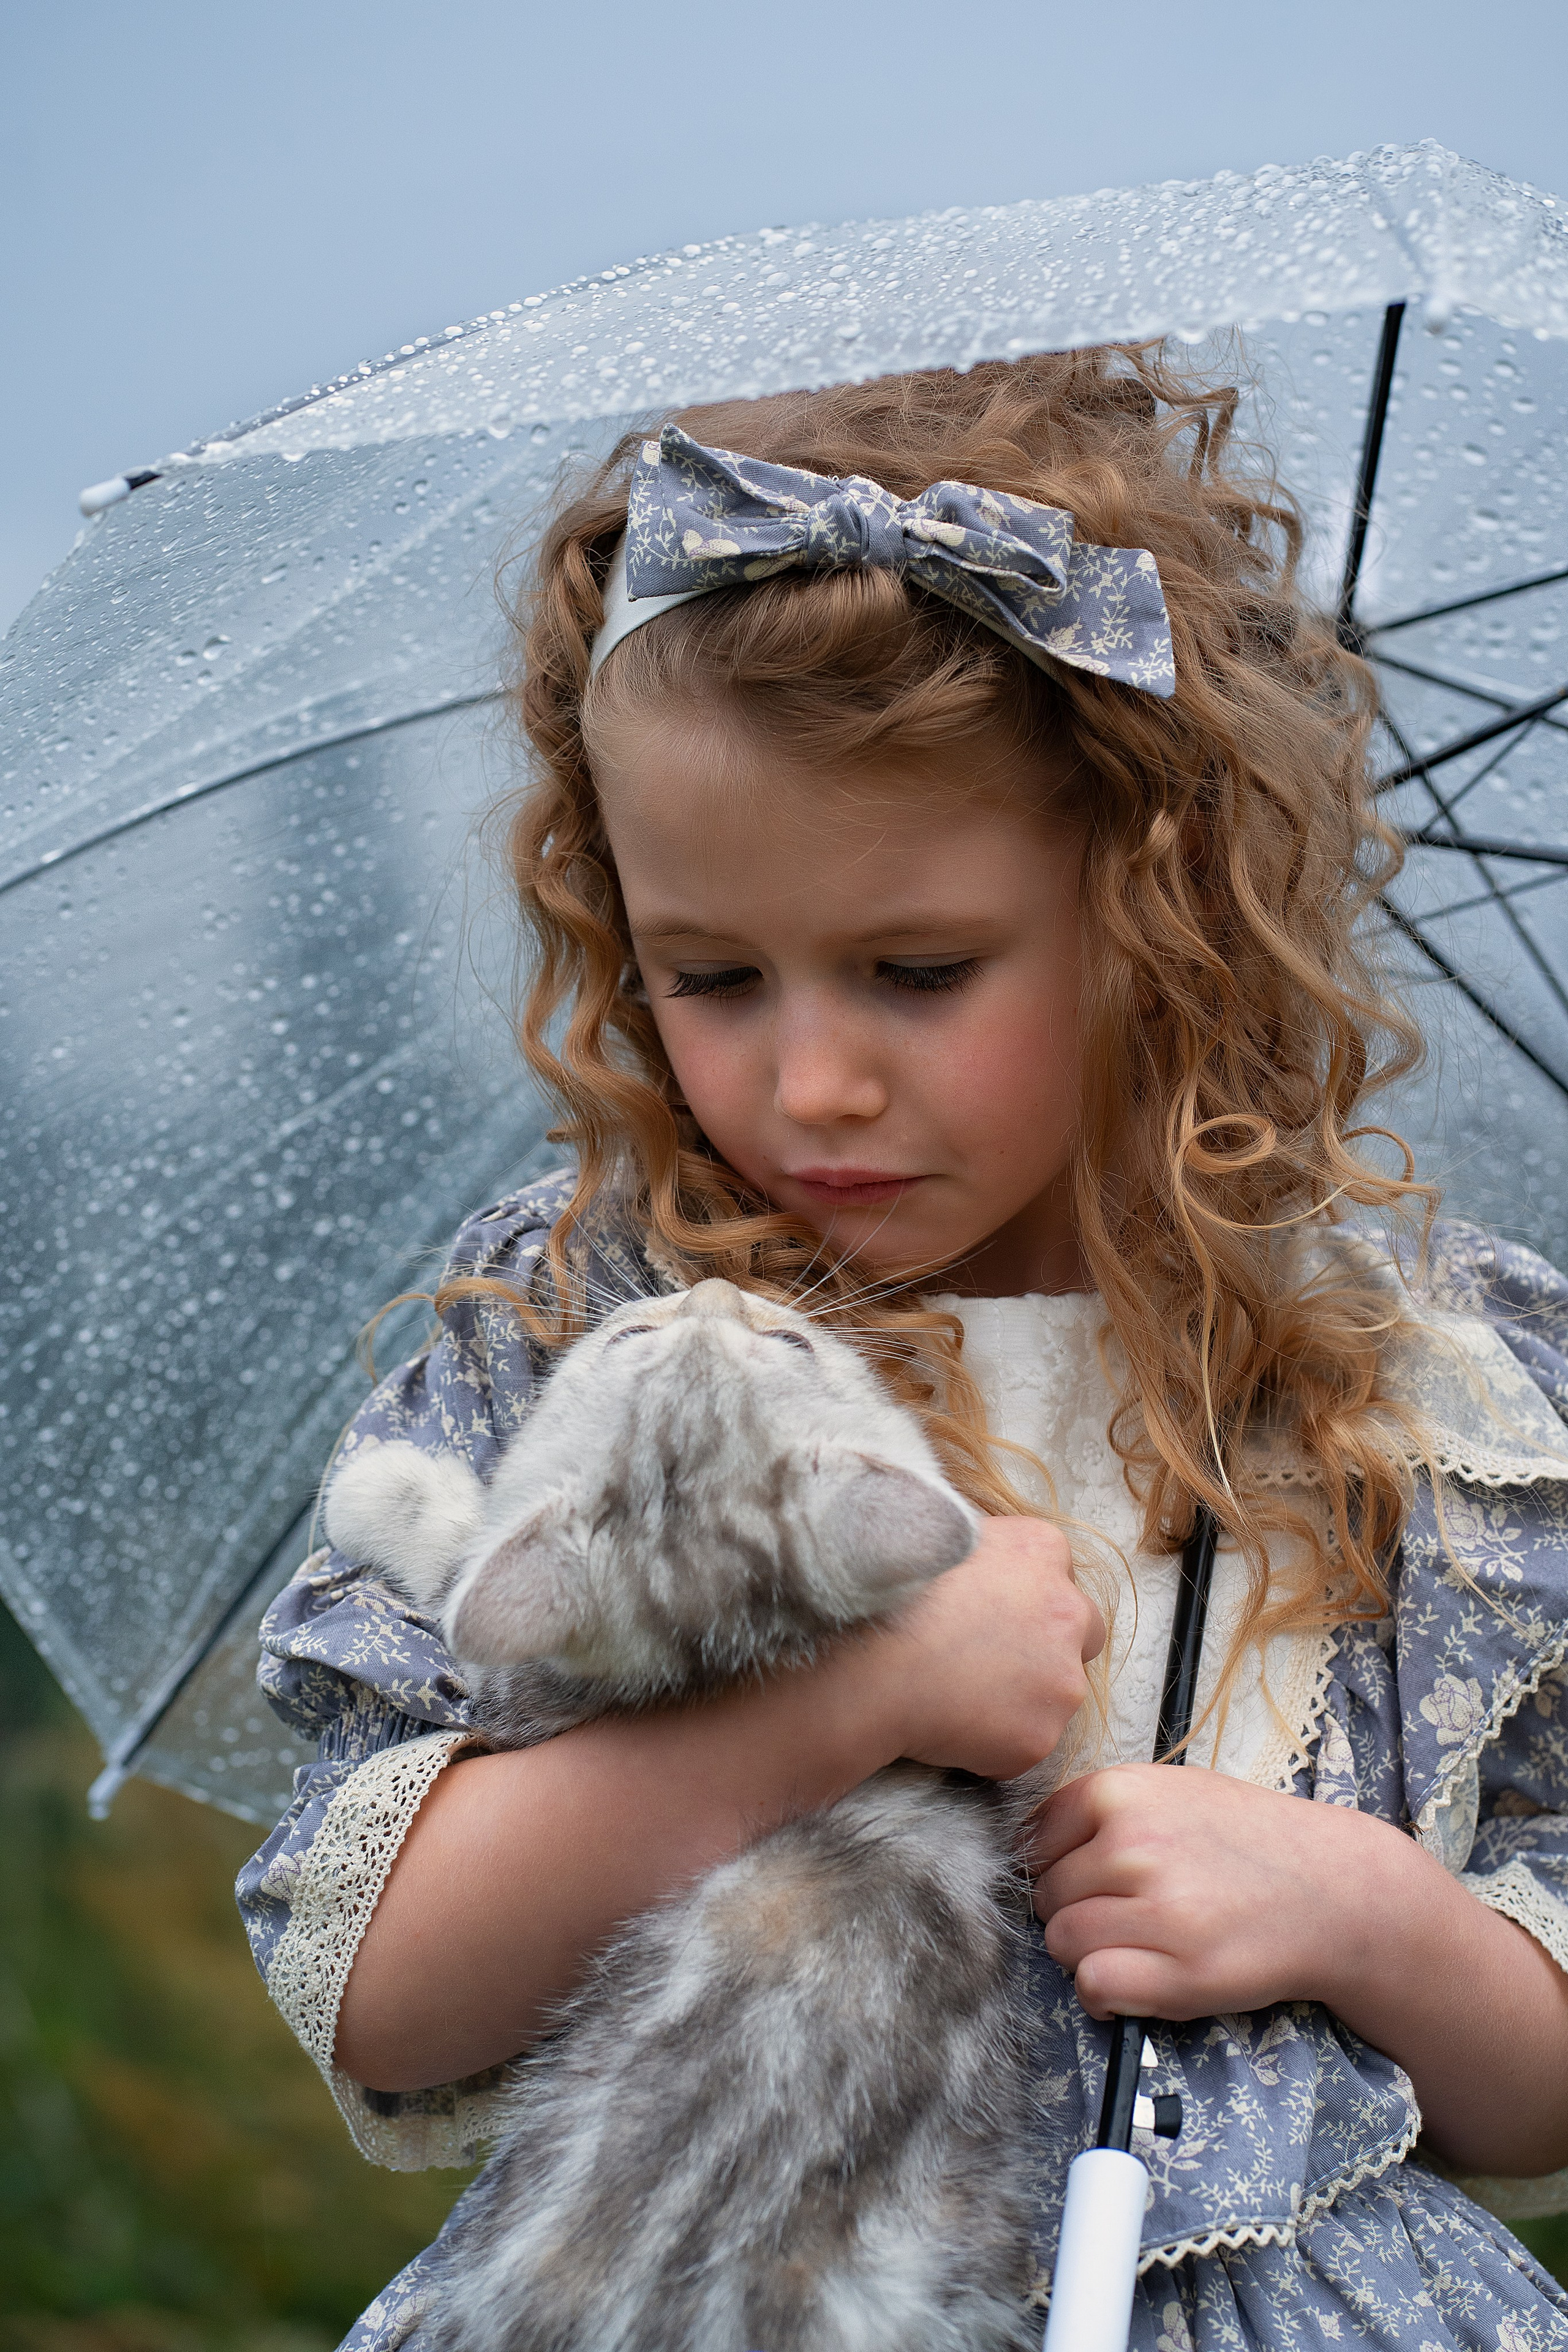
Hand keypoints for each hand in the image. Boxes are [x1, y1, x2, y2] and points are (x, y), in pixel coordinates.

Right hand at [877, 1516, 1104, 1780]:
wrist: (869, 1666)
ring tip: (956, 1698)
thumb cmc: (888, 1594)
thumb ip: (982, 1547)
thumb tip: (981, 1558)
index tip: (995, 1613)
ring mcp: (1062, 1679)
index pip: (1060, 1574)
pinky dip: (995, 1744)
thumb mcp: (940, 1537)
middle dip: (1051, 1648)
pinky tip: (948, 1728)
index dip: (1028, 1597)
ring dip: (1022, 1700)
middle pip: (1084, 1632)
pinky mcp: (1041, 1736)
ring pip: (1057, 1694)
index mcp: (1041, 1550)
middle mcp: (1068, 1611)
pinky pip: (1024, 1743)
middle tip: (993, 1662)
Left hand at [1028, 1762, 1411, 2020]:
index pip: (1035, 1840)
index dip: (1055, 1867)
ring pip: (1063, 1942)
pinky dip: (1104, 1993)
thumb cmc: (1249, 1841)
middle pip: (1046, 1895)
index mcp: (1121, 1792)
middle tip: (1125, 1915)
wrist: (1333, 1891)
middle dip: (1073, 1911)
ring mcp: (1158, 1911)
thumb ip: (1102, 1812)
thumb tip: (1029, 1847)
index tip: (1087, 1881)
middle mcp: (1133, 1847)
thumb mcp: (1172, 1791)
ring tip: (1138, 1945)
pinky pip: (1094, 1985)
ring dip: (1088, 1954)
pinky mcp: (1182, 1972)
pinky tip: (1136, 1981)